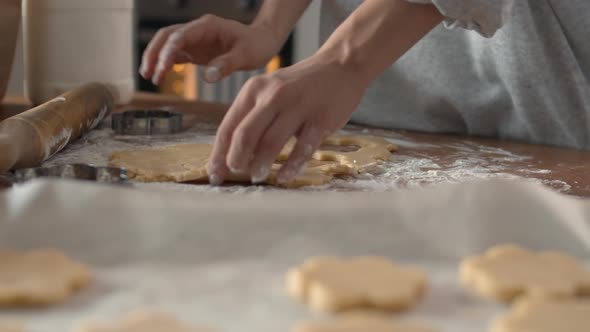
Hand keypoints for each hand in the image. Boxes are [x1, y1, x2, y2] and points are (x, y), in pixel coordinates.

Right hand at [140, 14, 281, 84]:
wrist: (263, 42)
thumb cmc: (257, 45)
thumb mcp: (246, 55)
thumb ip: (226, 65)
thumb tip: (206, 77)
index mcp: (207, 26)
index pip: (179, 36)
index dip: (168, 52)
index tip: (162, 69)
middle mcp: (197, 30)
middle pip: (166, 37)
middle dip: (154, 54)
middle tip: (148, 74)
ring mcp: (196, 40)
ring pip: (168, 45)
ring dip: (157, 59)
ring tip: (150, 78)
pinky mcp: (197, 51)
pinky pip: (176, 55)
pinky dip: (166, 64)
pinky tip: (161, 76)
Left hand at [207, 55, 368, 184]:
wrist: (340, 65)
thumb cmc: (299, 86)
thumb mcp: (269, 92)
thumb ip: (252, 118)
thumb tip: (232, 156)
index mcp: (254, 90)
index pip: (228, 127)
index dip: (218, 154)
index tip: (214, 174)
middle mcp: (272, 96)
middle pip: (245, 135)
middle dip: (236, 160)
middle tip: (236, 174)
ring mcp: (297, 107)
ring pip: (271, 142)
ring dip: (261, 164)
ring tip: (256, 178)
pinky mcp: (320, 119)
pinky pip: (302, 148)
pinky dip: (291, 166)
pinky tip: (283, 178)